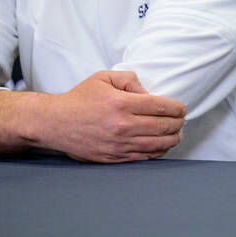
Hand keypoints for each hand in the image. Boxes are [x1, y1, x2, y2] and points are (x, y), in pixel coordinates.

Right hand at [0, 70, 185, 162]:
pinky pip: (143, 157)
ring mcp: (118, 145)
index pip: (161, 107)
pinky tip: (162, 146)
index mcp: (121, 104)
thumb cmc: (79, 99)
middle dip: (178, 124)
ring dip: (172, 140)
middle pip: (163, 127)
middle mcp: (122, 126)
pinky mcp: (113, 158)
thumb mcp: (103, 78)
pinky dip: (157, 152)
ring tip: (177, 134)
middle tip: (181, 121)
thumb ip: (130, 80)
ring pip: (157, 145)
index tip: (181, 108)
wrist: (54, 123)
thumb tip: (150, 94)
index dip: (176, 108)